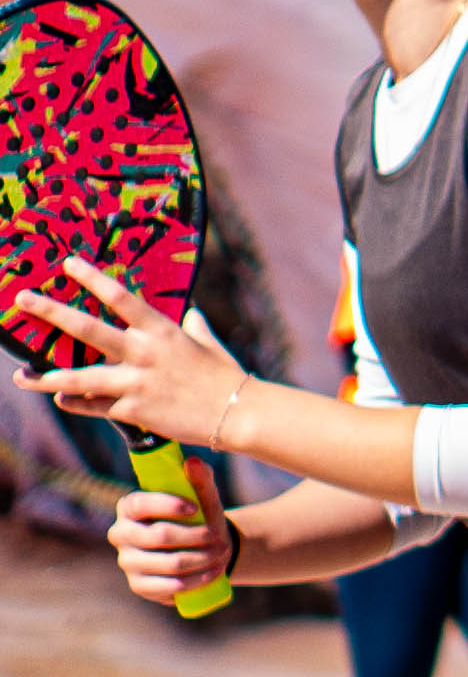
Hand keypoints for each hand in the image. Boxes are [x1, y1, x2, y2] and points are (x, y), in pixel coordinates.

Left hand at [11, 256, 249, 445]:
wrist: (237, 411)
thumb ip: (193, 327)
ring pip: (80, 377)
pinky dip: (76, 402)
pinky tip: (59, 399)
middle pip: (88, 329)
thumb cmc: (224, 374)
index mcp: (162, 330)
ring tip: (21, 376)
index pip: (121, 297)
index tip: (69, 265)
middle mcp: (145, 352)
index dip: (93, 279)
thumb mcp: (207, 344)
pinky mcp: (134, 411)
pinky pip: (95, 406)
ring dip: (47, 377)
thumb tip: (191, 315)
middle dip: (52, 313)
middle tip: (23, 300)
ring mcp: (137, 382)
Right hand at [106, 479, 233, 606]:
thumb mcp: (204, 495)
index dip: (169, 506)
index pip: (140, 504)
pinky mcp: (139, 585)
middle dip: (196, 536)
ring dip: (201, 559)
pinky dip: (195, 580)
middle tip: (219, 535)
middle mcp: (121, 534)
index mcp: (130, 506)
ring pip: (169, 562)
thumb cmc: (200, 515)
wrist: (205, 547)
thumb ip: (200, 479)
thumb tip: (192, 462)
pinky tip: (213, 572)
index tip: (196, 508)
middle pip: (159, 536)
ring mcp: (127, 561)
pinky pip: (168, 586)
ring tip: (222, 552)